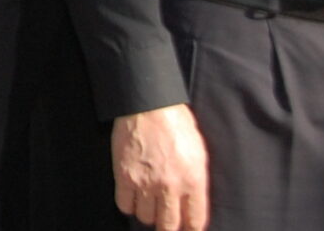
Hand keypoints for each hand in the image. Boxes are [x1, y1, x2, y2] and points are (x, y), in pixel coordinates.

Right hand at [112, 104, 209, 230]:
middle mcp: (170, 186)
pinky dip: (128, 203)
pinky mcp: (124, 175)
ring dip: (147, 212)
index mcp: (194, 181)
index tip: (186, 226)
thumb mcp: (199, 153)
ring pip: (145, 217)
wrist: (148, 105)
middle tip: (165, 219)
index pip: (195, 221)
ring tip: (148, 201)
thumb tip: (192, 203)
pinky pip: (124, 205)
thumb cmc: (177, 124)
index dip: (190, 227)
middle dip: (168, 225)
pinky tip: (133, 194)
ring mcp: (145, 182)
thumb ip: (197, 182)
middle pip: (168, 225)